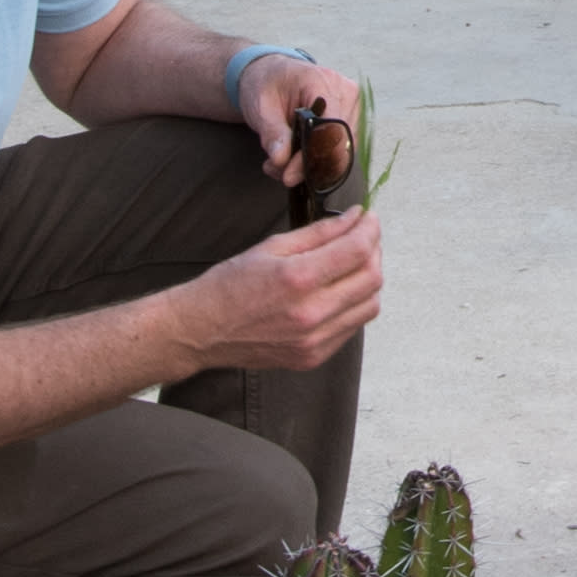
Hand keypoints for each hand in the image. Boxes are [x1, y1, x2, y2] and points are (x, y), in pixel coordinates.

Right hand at [182, 204, 382, 368]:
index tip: (369, 218)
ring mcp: (314, 341)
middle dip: (374, 251)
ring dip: (368, 280)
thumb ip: (319, 233)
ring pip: (369, 306)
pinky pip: (352, 328)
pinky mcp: (313, 357)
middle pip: (372, 279)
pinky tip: (337, 292)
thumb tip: (355, 219)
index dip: (370, 229)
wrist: (201, 331)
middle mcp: (311, 314)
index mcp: (298, 279)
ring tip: (351, 265)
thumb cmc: (229, 285)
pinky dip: (353, 305)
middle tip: (362, 238)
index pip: (357, 250)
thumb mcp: (272, 247)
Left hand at [233, 50, 358, 189]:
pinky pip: (339, 151)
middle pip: (338, 145)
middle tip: (278, 172)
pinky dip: (317, 162)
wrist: (272, 74)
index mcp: (323, 83)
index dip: (313, 156)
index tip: (288, 175)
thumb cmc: (266, 84)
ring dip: (311, 168)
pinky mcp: (351, 121)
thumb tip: (282, 160)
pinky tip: (292, 161)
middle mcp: (346, 94)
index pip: (330, 128)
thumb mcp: (261, 107)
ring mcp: (352, 108)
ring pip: (341, 153)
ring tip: (280, 165)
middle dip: (307, 167)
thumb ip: (272, 133)